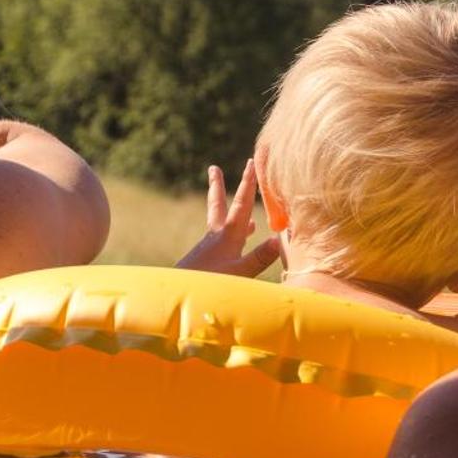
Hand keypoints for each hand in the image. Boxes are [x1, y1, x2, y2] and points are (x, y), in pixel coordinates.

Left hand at [176, 160, 279, 277]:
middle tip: (213, 168)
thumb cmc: (210, 284)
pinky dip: (229, 235)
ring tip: (234, 205)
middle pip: (218, 204)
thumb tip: (279, 239)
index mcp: (228, 234)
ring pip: (219, 221)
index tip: (251, 162)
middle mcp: (216, 236)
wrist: (178, 295)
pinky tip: (230, 244)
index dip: (248, 182)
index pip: (241, 203)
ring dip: (225, 209)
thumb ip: (259, 258)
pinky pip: (220, 240)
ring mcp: (208, 247)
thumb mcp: (239, 273)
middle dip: (219, 186)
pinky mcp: (204, 259)